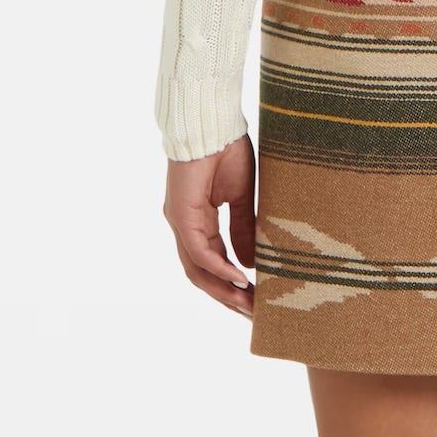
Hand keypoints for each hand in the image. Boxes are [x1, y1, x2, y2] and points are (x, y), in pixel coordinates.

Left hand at [164, 134, 256, 315]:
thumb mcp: (243, 197)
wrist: (211, 122)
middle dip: (227, 297)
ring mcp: (180, 222)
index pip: (212, 263)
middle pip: (201, 275)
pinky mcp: (181, 214)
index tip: (256, 300)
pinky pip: (199, 251)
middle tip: (253, 314)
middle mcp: (184, 226)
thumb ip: (244, 229)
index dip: (232, 284)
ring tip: (248, 305)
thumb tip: (249, 262)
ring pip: (197, 269)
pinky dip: (218, 267)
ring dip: (222, 290)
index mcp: (197, 221)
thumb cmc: (226, 151)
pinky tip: (239, 279)